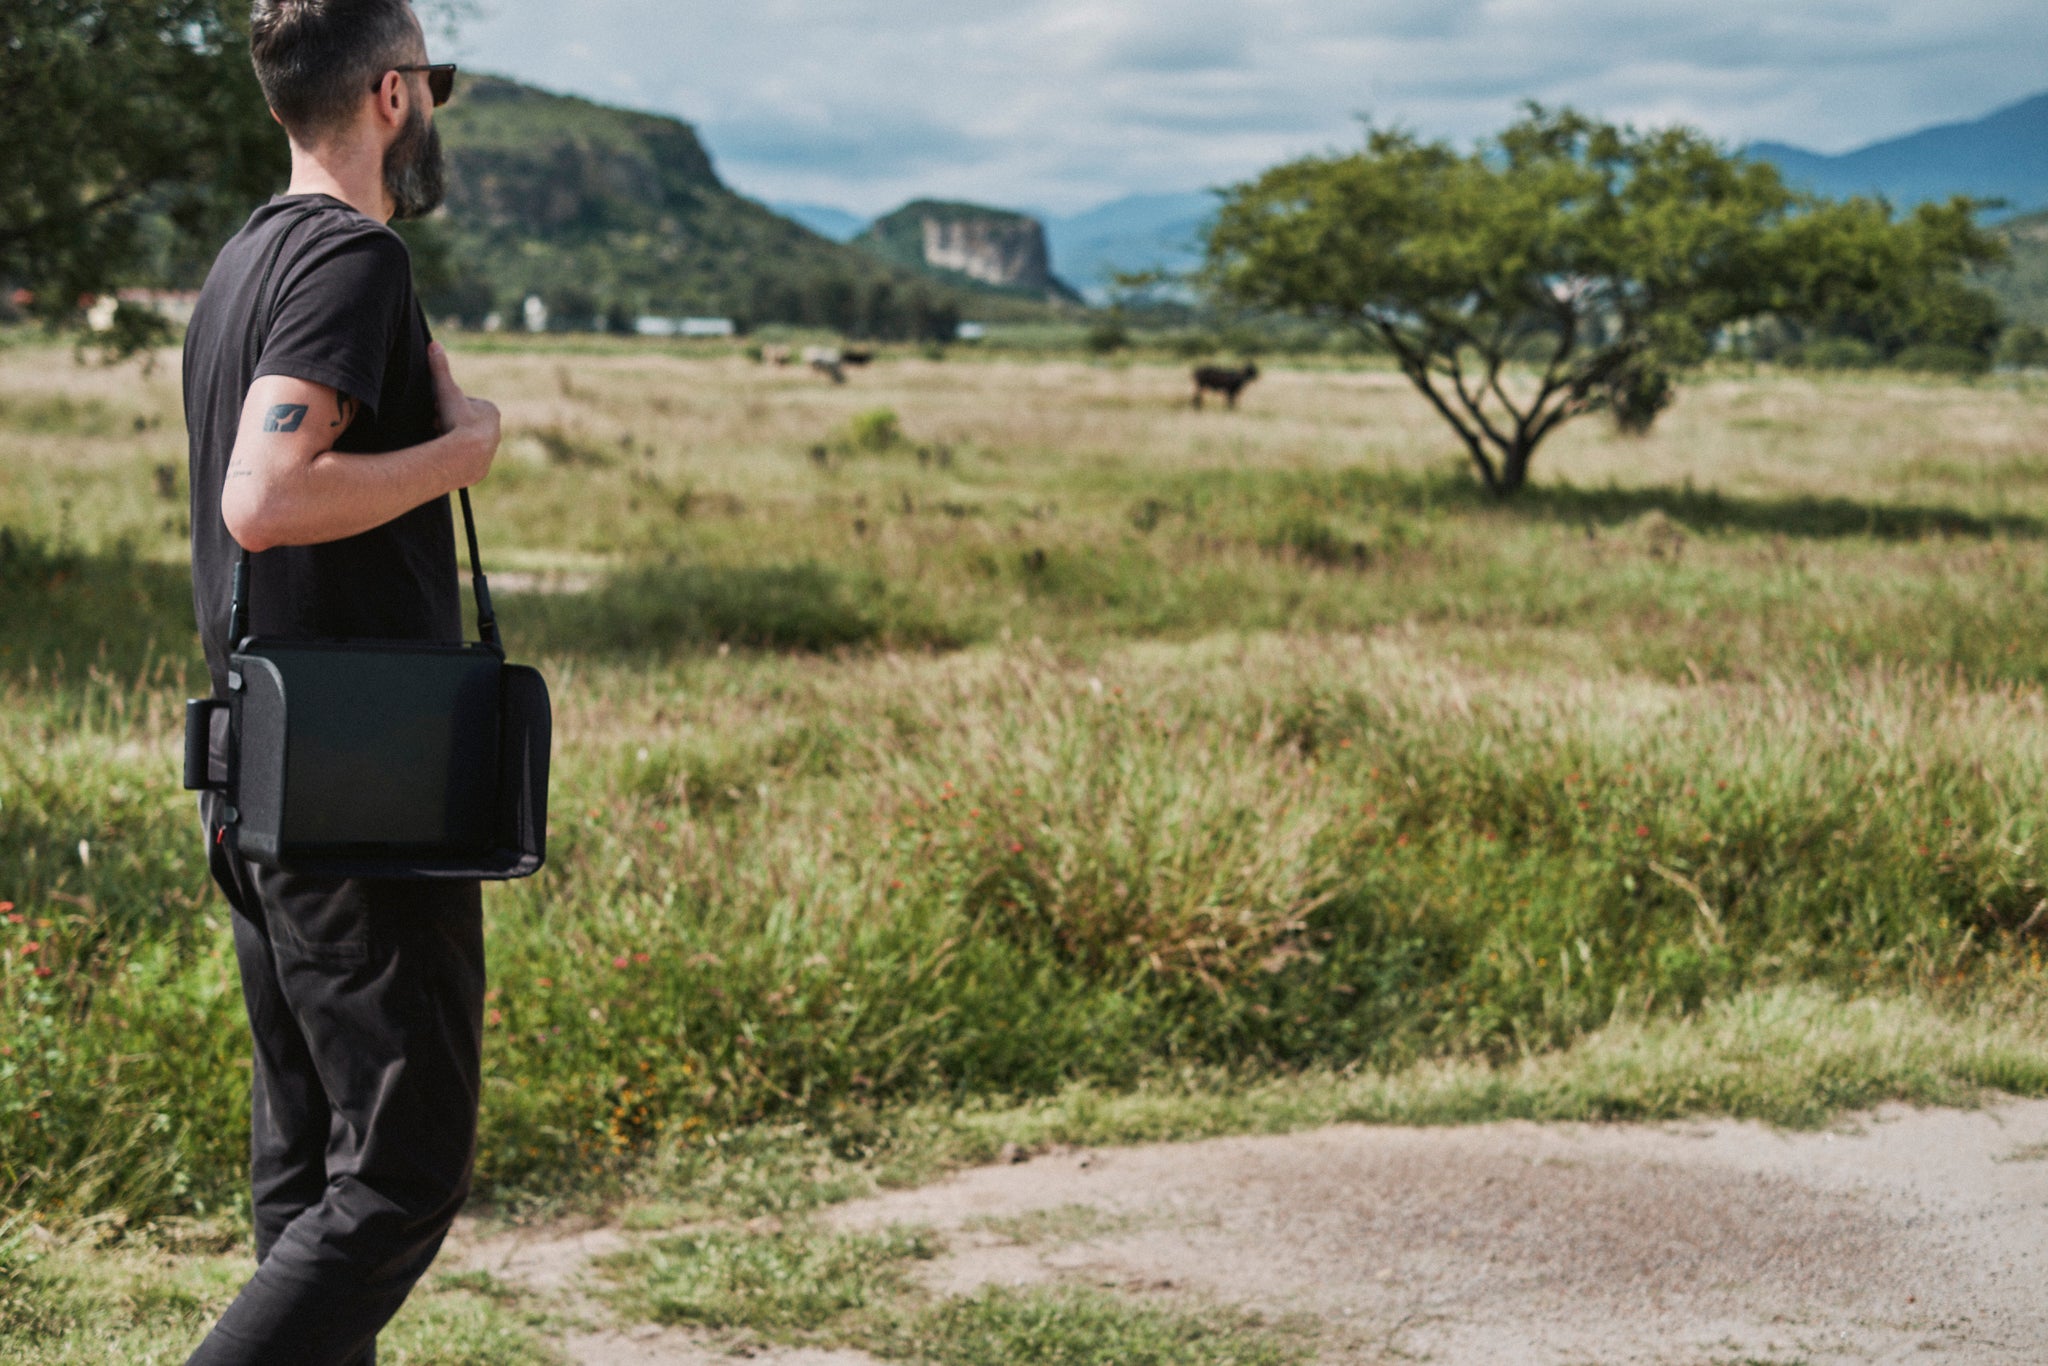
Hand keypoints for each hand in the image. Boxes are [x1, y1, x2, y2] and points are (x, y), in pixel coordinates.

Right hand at [428, 340, 500, 487]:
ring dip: (450, 438)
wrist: (466, 456)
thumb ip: (440, 368)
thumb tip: (434, 343)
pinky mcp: (482, 466)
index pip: (463, 404)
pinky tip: (446, 456)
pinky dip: (454, 455)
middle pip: (463, 421)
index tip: (438, 411)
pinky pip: (464, 457)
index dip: (446, 406)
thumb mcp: (446, 391)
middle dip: (448, 422)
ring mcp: (490, 449)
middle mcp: (495, 430)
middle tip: (437, 426)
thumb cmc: (458, 421)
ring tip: (441, 441)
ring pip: (464, 439)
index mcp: (490, 410)